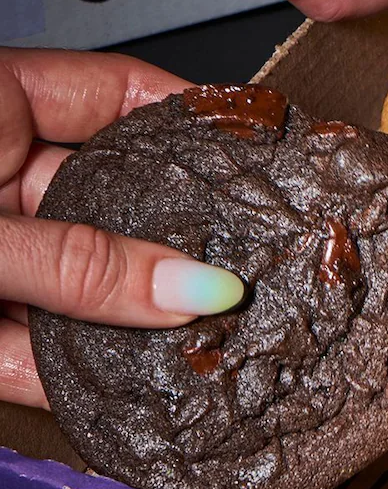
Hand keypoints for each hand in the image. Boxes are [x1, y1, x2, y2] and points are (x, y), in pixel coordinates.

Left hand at [0, 50, 244, 408]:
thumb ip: (77, 263)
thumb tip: (195, 290)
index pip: (112, 92)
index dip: (190, 116)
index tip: (259, 147)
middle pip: (108, 203)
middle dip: (173, 243)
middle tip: (244, 266)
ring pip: (73, 286)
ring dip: (128, 324)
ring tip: (200, 345)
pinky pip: (27, 354)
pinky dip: (71, 379)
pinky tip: (130, 396)